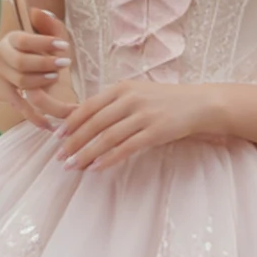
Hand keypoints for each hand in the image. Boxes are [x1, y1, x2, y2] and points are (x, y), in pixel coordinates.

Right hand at [0, 3, 76, 130]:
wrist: (23, 61)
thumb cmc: (41, 46)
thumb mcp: (48, 32)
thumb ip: (49, 23)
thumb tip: (39, 12)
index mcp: (11, 39)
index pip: (23, 41)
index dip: (43, 43)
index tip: (64, 46)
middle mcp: (1, 56)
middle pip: (21, 64)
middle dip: (45, 64)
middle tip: (65, 64)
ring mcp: (1, 76)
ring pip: (21, 83)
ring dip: (41, 82)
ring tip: (56, 78)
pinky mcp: (5, 93)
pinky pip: (19, 106)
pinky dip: (33, 116)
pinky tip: (49, 124)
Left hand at [54, 78, 217, 170]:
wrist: (200, 104)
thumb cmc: (166, 100)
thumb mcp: (138, 92)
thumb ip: (115, 103)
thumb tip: (87, 121)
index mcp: (122, 88)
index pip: (89, 106)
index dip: (71, 123)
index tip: (57, 137)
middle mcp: (131, 99)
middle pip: (94, 123)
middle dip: (74, 142)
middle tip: (60, 157)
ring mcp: (143, 115)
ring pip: (107, 137)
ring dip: (87, 153)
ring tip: (74, 166)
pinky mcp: (155, 132)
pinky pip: (126, 148)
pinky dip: (108, 159)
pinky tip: (97, 167)